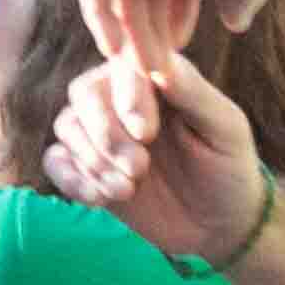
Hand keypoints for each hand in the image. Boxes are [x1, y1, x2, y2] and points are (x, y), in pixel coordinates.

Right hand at [41, 40, 271, 271]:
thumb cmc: (228, 166)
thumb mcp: (224, 128)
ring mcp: (99, 134)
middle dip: (106, 134)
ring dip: (92, 160)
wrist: (220, 223)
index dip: (126, 98)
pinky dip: (72, 179)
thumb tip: (159, 62)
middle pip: (83, 93)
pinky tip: (102, 199)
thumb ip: (193, 92)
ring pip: (67, 126)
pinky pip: (55, 161)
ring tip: (127, 189)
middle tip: (139, 168)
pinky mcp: (86, 167)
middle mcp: (118, 100)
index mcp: (151, 80)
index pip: (121, 68)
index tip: (147, 134)